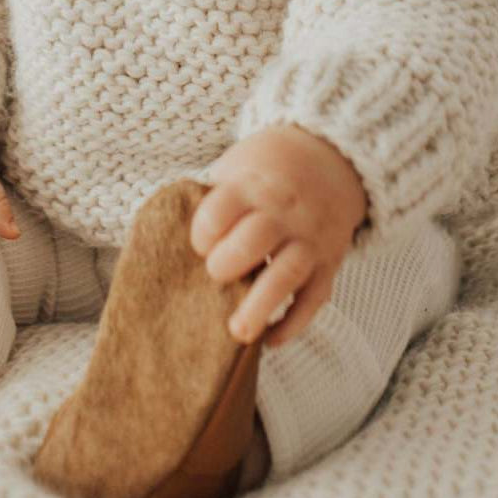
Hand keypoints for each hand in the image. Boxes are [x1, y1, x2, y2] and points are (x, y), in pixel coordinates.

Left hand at [189, 123, 367, 347]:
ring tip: (238, 333)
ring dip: (260, 306)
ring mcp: (309, 238)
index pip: (220, 211)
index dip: (203, 234)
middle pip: (254, 240)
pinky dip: (294, 322)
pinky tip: (270, 339)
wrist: (327, 158)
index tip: (199, 247)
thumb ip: (212, 200)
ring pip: (287, 273)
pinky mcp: (328, 263)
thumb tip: (169, 239)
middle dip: (227, 264)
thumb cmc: (265, 171)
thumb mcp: (236, 167)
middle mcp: (283, 212)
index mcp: (252, 185)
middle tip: (215, 276)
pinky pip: (314, 298)